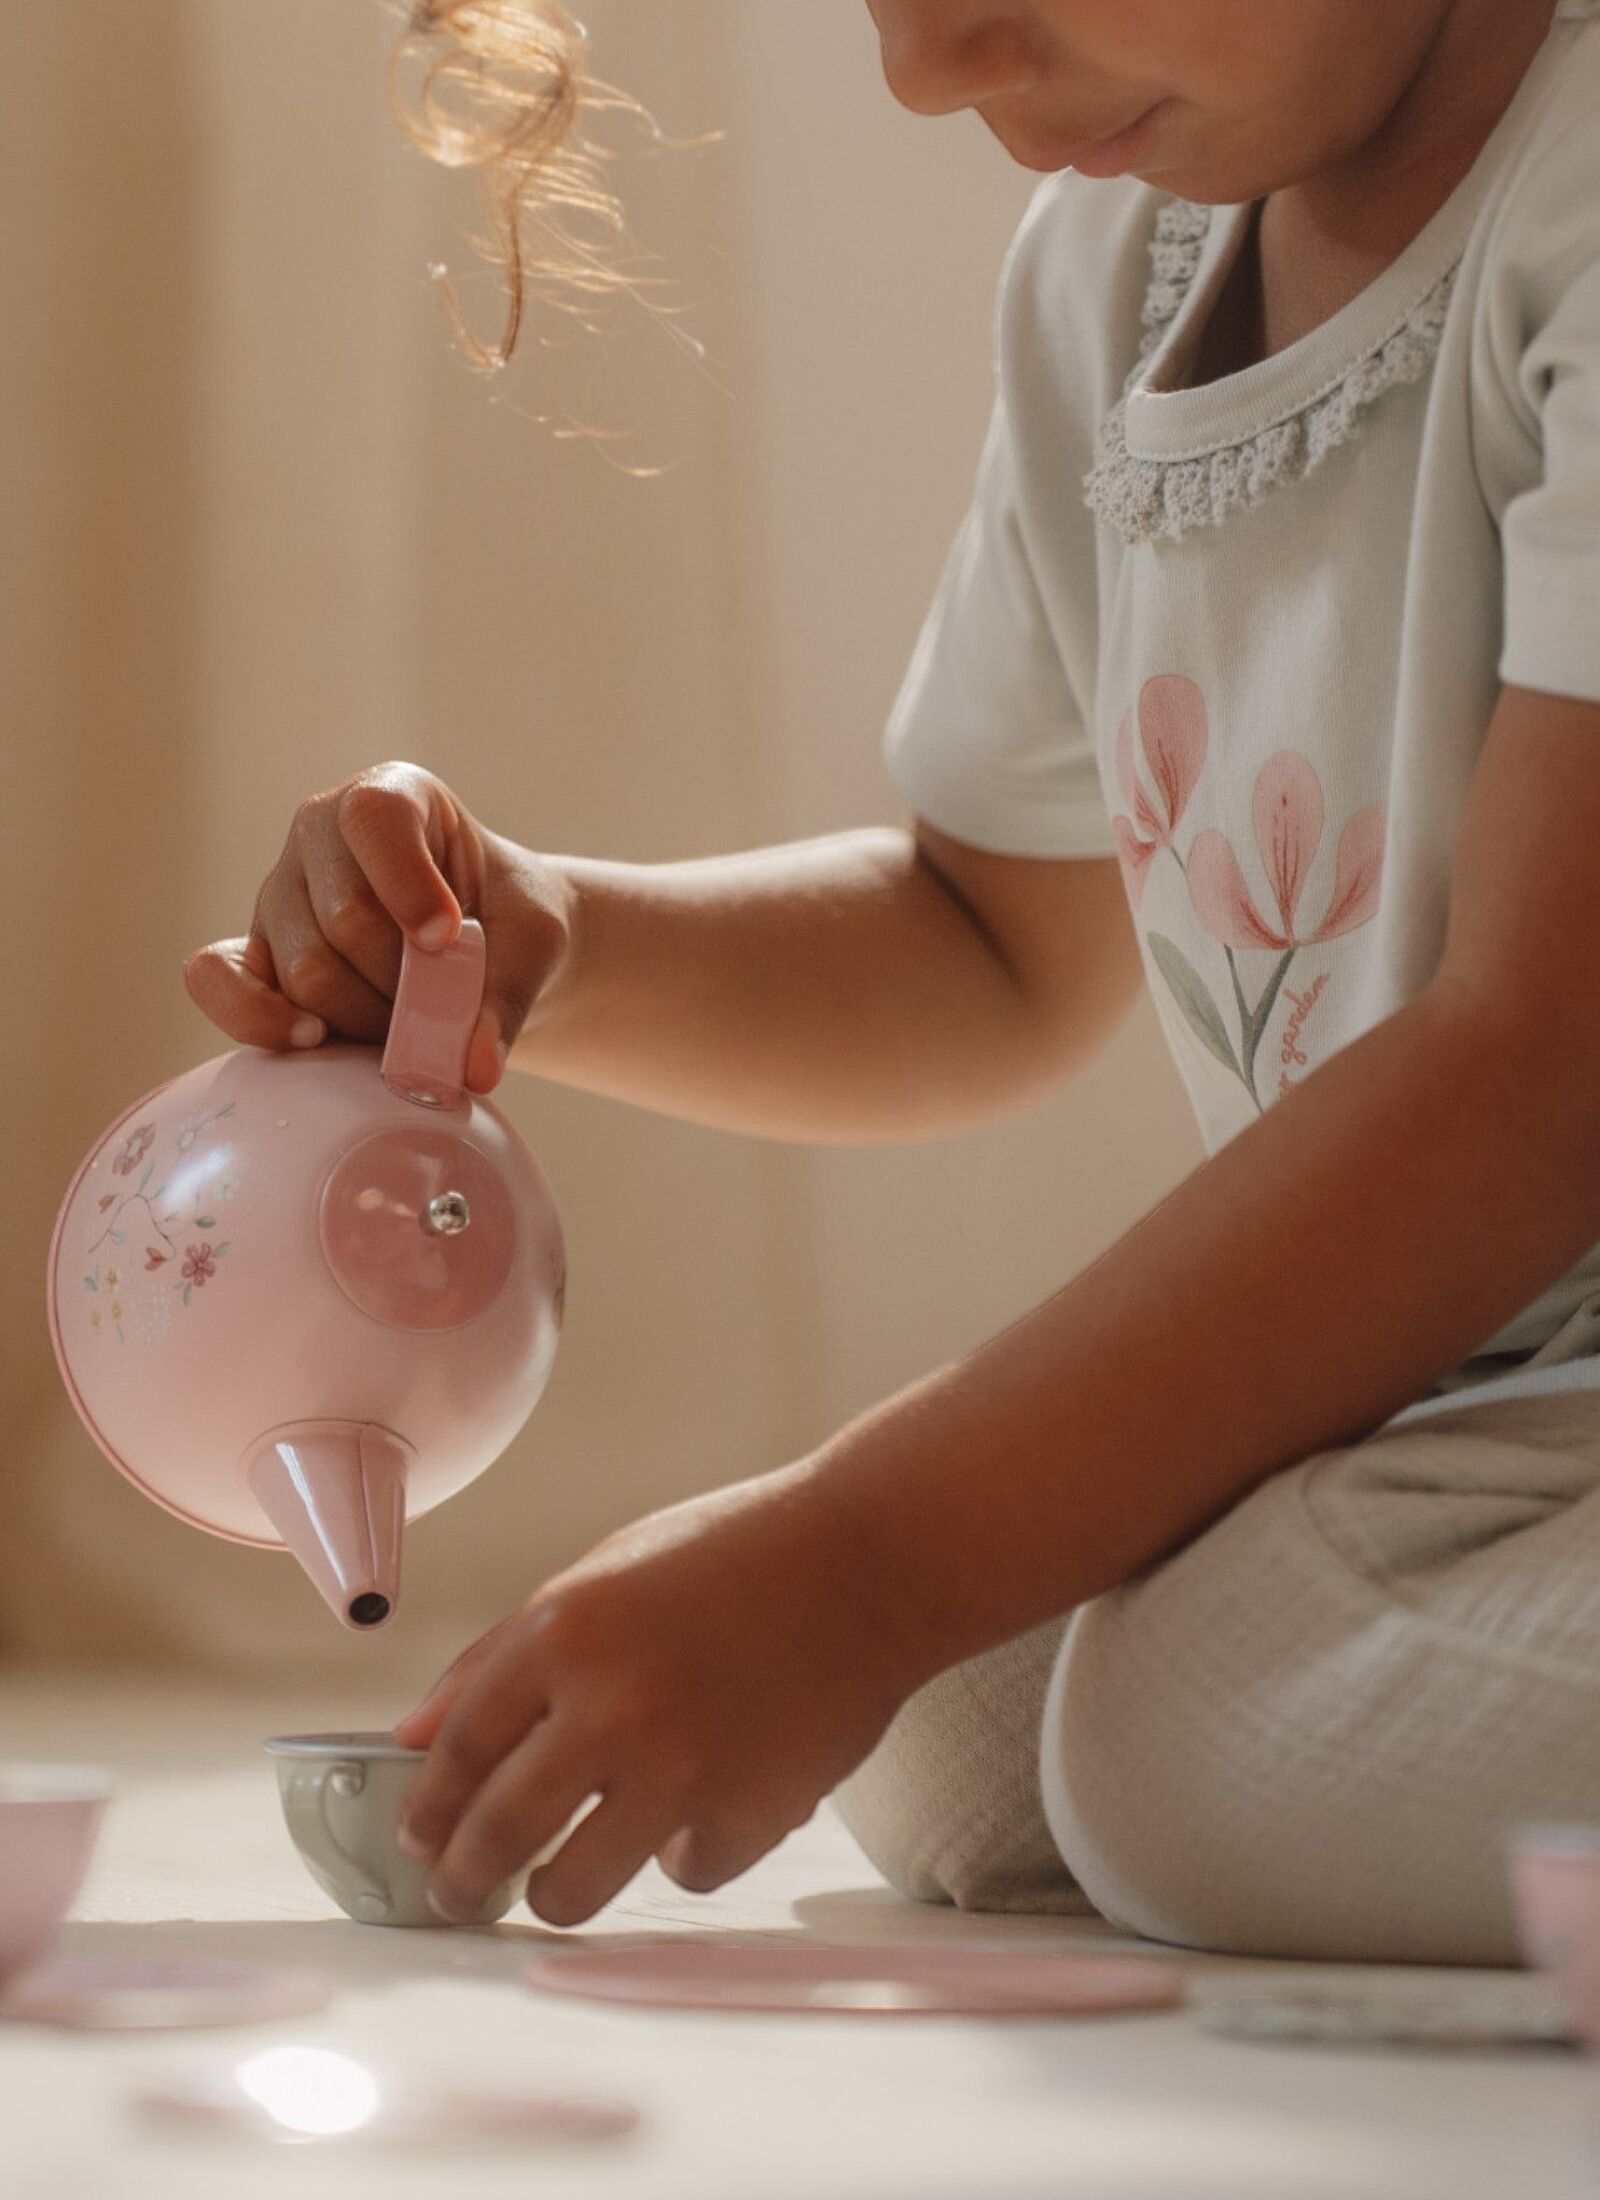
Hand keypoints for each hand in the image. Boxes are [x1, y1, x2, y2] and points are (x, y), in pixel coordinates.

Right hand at [183, 761, 569, 1093]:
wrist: (485, 951)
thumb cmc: (506, 924)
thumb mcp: (533, 944)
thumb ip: (509, 998)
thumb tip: (473, 1067)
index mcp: (391, 797)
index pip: (375, 818)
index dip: (408, 883)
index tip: (447, 939)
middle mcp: (319, 833)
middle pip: (346, 918)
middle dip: (405, 979)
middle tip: (445, 1001)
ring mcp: (278, 894)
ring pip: (306, 969)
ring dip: (367, 1016)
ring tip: (409, 1020)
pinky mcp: (251, 954)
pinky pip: (219, 981)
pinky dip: (260, 1020)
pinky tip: (313, 1040)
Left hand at [391, 1463, 922, 1926]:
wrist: (868, 1561)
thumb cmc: (732, 1555)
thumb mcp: (601, 1573)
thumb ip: (501, 1654)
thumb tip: (412, 1734)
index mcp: (563, 1630)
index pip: (458, 1747)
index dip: (428, 1806)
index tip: (418, 1838)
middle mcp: (609, 1703)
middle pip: (498, 1832)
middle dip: (463, 1879)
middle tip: (458, 1894)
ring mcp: (680, 1766)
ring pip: (573, 1885)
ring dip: (555, 1892)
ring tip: (558, 1884)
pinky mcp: (747, 1813)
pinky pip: (683, 1869)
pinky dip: (684, 1847)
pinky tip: (700, 1805)